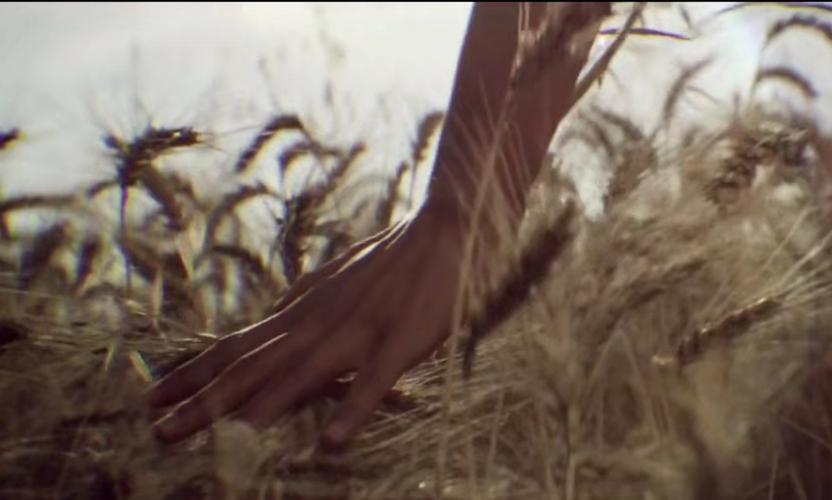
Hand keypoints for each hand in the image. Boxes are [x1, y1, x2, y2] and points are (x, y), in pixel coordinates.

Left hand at [146, 208, 466, 446]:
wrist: (448, 227)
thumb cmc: (396, 255)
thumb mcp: (338, 274)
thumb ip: (305, 296)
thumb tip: (273, 310)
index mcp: (304, 311)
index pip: (238, 346)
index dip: (194, 374)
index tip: (152, 398)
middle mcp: (319, 323)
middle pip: (255, 366)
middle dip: (206, 401)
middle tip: (160, 432)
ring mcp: (359, 332)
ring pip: (304, 373)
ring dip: (267, 404)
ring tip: (233, 437)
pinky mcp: (401, 342)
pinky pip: (373, 383)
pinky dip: (351, 411)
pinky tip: (331, 442)